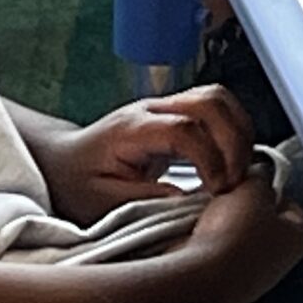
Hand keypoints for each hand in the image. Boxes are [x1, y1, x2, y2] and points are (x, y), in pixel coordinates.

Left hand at [38, 87, 253, 226]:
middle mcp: (152, 109)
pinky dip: (235, 132)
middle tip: (233, 182)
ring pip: (220, 98)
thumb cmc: (77, 184)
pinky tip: (231, 163)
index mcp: (131, 128)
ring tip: (236, 173)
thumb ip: (144, 202)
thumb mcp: (102, 204)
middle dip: (233, 141)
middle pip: (211, 101)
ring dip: (239, 133)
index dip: (209, 158)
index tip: (216, 190)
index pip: (185, 129)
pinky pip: (219, 109)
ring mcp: (167, 106)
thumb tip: (189, 202)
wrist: (62, 162)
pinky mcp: (178, 113)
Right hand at [161, 176, 302, 302]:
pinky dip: (207, 241)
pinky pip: (217, 254)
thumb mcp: (251, 188)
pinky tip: (197, 233)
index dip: (267, 186)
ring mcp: (252, 279)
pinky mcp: (226, 286)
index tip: (249, 179)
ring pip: (236, 236)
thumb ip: (258, 177)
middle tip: (225, 194)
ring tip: (207, 213)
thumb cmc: (234, 233)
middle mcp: (280, 263)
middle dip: (241, 204)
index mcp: (297, 238)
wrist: (202, 277)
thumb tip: (257, 176)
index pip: (288, 202)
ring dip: (221, 222)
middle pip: (261, 219)